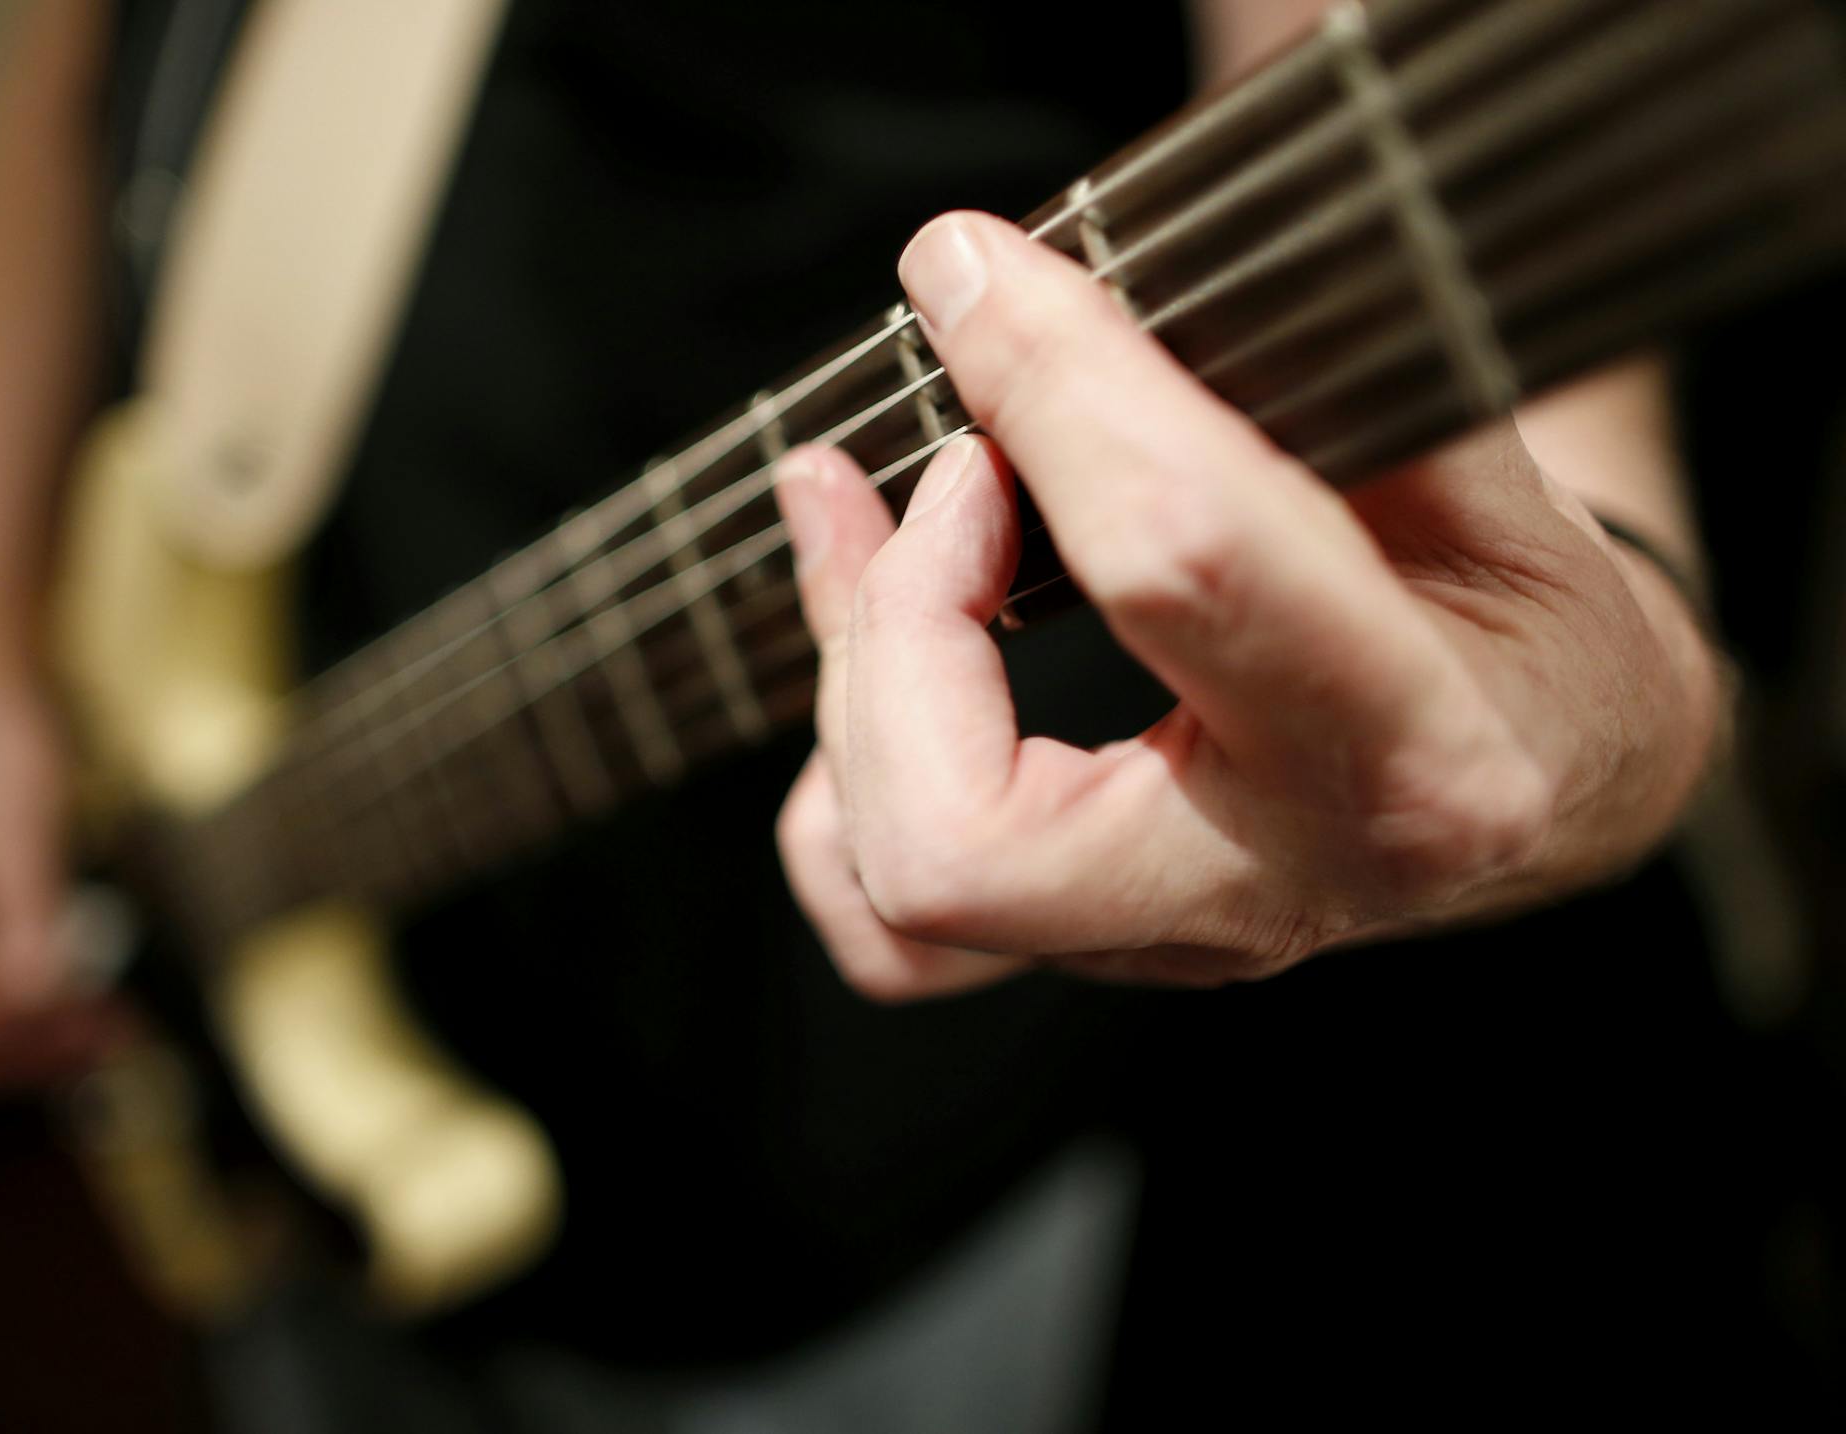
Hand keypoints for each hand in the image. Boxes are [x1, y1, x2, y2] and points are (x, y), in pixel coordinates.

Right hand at [0, 667, 125, 1095]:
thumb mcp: (11, 832)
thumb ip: (19, 922)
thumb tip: (37, 1002)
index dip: (22, 1043)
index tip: (95, 1029)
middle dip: (31, 1056)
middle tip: (114, 1042)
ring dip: (44, 1039)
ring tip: (116, 1029)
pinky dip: (46, 1004)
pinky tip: (96, 996)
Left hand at [772, 212, 1721, 998]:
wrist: (1564, 760)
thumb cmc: (1521, 606)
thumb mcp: (1473, 462)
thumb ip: (1287, 380)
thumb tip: (1052, 288)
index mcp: (1417, 749)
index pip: (1177, 566)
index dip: (1050, 397)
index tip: (972, 277)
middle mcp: (1279, 884)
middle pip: (964, 835)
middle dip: (900, 622)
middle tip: (955, 467)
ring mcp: (1173, 940)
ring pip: (905, 885)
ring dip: (852, 680)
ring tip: (855, 513)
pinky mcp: (1098, 944)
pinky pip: (895, 932)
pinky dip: (845, 796)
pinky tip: (882, 671)